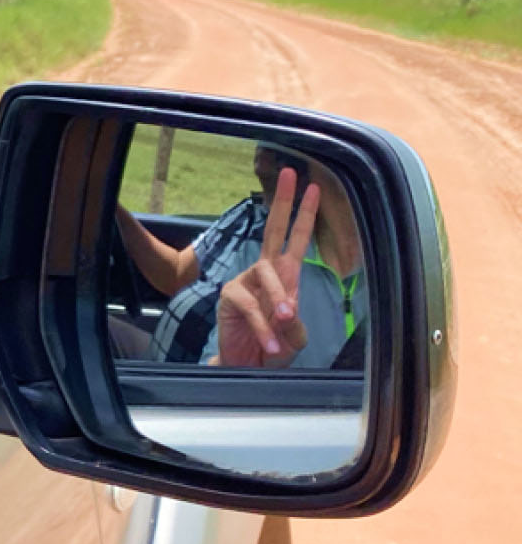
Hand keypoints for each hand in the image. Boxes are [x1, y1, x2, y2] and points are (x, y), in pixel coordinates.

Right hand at [214, 166, 319, 367]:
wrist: (248, 368)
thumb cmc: (273, 349)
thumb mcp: (295, 337)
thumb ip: (295, 322)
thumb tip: (287, 308)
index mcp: (285, 276)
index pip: (296, 239)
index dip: (305, 214)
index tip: (313, 187)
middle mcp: (265, 273)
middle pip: (274, 230)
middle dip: (284, 203)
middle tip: (291, 175)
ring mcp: (246, 282)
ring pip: (268, 275)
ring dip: (279, 297)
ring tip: (284, 320)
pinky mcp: (230, 297)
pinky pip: (250, 305)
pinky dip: (264, 327)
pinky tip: (272, 344)